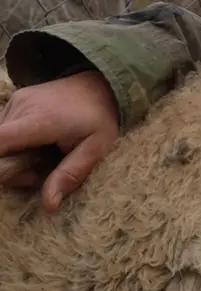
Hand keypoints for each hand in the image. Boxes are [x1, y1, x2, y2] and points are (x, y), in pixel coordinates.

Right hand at [0, 70, 119, 210]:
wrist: (101, 84)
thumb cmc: (100, 118)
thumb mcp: (96, 148)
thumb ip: (71, 174)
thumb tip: (48, 205)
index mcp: (40, 120)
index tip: (16, 176)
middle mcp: (22, 107)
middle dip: (12, 168)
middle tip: (39, 173)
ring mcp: (17, 101)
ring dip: (13, 156)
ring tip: (42, 156)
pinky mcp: (16, 100)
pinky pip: (4, 129)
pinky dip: (14, 143)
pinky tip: (37, 143)